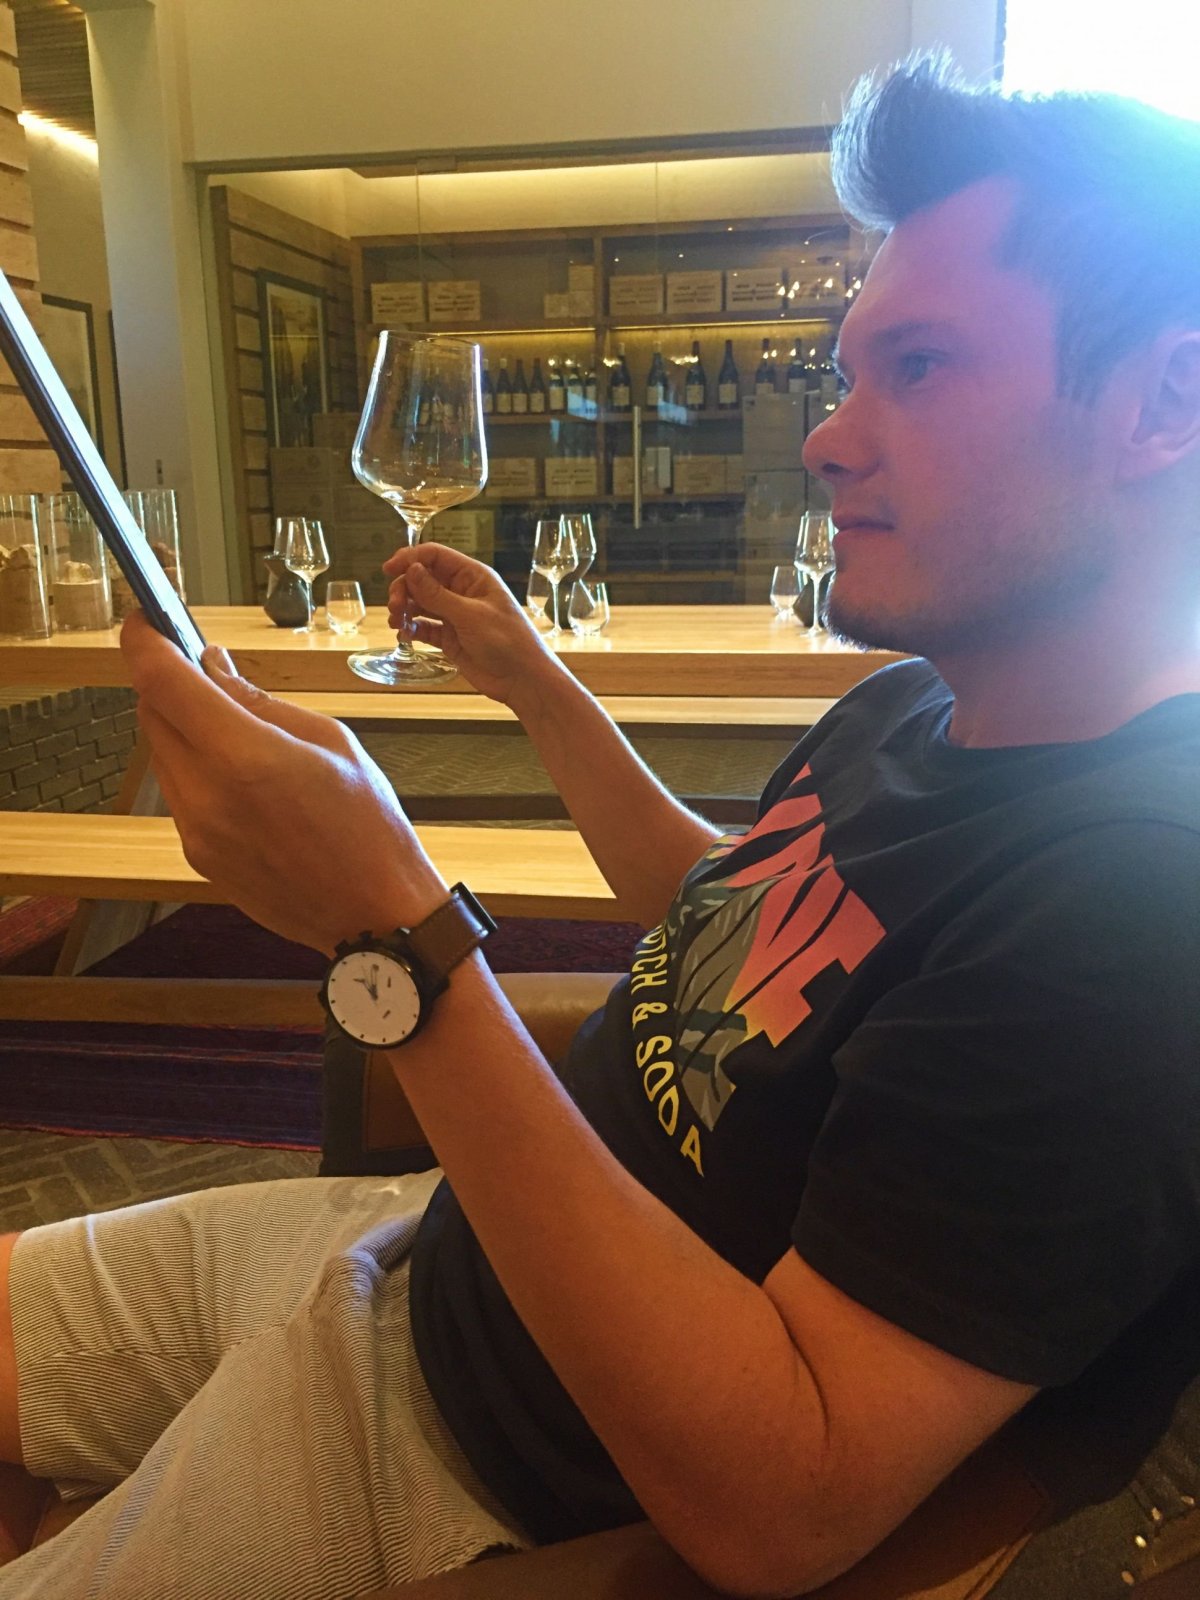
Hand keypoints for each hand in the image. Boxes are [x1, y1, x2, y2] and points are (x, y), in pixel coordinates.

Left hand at [120, 612, 447, 954]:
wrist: (374, 912)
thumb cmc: (369, 826)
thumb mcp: (329, 740)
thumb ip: (259, 702)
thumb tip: (213, 667)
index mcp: (246, 757)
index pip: (162, 682)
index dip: (144, 642)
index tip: (144, 620)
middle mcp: (208, 795)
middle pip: (152, 714)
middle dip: (169, 682)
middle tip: (203, 669)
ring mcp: (197, 831)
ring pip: (162, 754)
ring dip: (183, 727)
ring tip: (234, 727)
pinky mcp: (198, 856)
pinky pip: (178, 793)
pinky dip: (195, 768)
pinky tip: (240, 775)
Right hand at [383, 542, 560, 706]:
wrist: (522, 679)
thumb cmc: (506, 641)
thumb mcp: (470, 616)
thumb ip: (438, 594)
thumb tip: (410, 570)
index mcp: (473, 577)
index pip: (435, 557)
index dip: (410, 559)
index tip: (387, 570)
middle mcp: (461, 592)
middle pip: (422, 579)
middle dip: (404, 589)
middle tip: (394, 607)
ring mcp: (454, 615)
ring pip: (420, 603)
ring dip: (404, 609)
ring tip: (395, 622)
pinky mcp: (449, 638)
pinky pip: (424, 627)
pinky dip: (411, 628)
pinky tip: (403, 635)